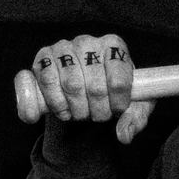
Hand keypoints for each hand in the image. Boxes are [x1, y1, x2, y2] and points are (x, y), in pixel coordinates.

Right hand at [13, 34, 154, 144]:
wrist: (85, 90)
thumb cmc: (111, 93)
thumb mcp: (132, 105)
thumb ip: (134, 119)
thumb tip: (124, 135)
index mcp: (114, 47)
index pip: (118, 80)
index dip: (117, 103)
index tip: (116, 110)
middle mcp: (88, 42)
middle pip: (95, 87)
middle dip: (97, 111)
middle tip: (97, 116)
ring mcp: (63, 47)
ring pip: (71, 86)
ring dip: (77, 110)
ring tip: (81, 113)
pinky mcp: (43, 58)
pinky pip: (47, 82)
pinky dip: (55, 103)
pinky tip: (63, 111)